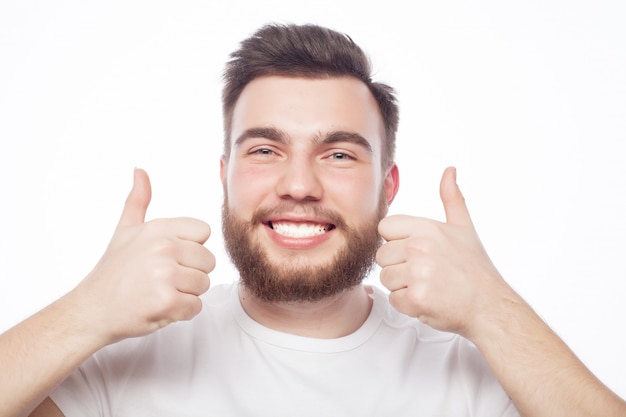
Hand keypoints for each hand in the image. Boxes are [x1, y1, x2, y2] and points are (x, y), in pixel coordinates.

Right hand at [70, 169, 214, 343]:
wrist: (92, 310)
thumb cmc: (112, 271)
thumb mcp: (125, 230)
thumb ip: (138, 200)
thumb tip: (140, 170)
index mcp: (158, 228)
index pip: (204, 232)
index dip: (190, 248)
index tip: (168, 257)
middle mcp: (163, 248)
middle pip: (208, 261)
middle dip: (190, 273)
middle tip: (162, 279)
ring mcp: (165, 275)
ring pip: (203, 284)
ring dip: (186, 294)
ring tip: (159, 292)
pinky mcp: (167, 301)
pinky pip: (195, 306)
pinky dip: (181, 312)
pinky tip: (159, 307)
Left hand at [376, 167, 514, 338]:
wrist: (489, 306)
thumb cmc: (475, 269)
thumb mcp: (464, 227)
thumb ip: (452, 198)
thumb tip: (449, 171)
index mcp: (427, 228)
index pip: (385, 228)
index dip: (397, 242)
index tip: (417, 252)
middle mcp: (421, 247)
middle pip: (382, 255)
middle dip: (399, 267)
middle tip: (425, 273)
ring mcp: (418, 273)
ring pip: (385, 278)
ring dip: (402, 287)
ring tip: (428, 286)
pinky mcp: (416, 298)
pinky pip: (394, 299)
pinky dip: (408, 305)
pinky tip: (428, 300)